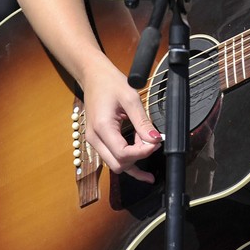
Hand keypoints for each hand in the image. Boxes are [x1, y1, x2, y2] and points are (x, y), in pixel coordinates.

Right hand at [80, 61, 162, 182]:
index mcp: (102, 127)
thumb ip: (143, 121)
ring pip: (116, 164)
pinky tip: (142, 173)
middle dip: (139, 157)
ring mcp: (94, 141)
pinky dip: (128, 163)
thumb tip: (155, 139)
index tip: (157, 141)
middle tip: (154, 143)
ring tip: (150, 147)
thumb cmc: (110, 83)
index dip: (143, 152)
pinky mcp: (99, 141)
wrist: (93, 76)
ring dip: (135, 159)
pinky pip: (113, 158)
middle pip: (119, 164)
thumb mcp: (130, 98)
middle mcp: (94, 139)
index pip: (123, 153)